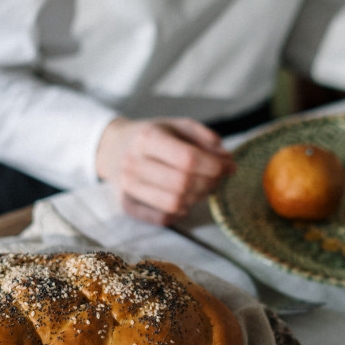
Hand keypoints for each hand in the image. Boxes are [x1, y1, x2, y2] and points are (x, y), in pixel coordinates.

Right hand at [96, 116, 235, 223]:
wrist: (113, 148)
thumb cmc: (153, 136)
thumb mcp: (178, 126)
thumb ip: (205, 138)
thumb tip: (226, 159)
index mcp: (147, 138)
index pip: (188, 159)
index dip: (215, 166)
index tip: (231, 166)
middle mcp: (133, 163)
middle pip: (183, 183)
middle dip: (210, 182)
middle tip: (219, 178)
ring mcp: (128, 187)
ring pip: (175, 203)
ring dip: (197, 198)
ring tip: (203, 186)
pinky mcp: (127, 206)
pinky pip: (162, 218)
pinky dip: (180, 212)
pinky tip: (185, 199)